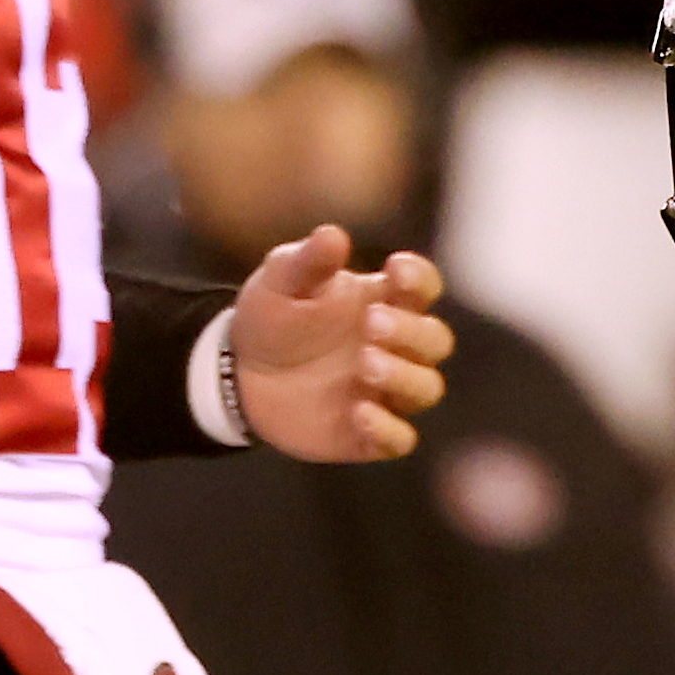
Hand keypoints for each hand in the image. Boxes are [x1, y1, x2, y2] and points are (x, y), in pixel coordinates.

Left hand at [232, 225, 450, 461]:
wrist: (238, 375)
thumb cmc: (272, 319)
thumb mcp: (281, 283)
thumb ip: (308, 261)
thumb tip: (333, 235)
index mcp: (384, 303)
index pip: (424, 288)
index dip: (421, 279)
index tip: (395, 269)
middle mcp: (395, 348)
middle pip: (435, 341)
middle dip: (411, 332)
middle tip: (371, 323)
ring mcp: (386, 393)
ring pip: (427, 388)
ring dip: (404, 375)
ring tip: (366, 364)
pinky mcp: (369, 434)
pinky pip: (400, 439)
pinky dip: (387, 428)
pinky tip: (358, 412)